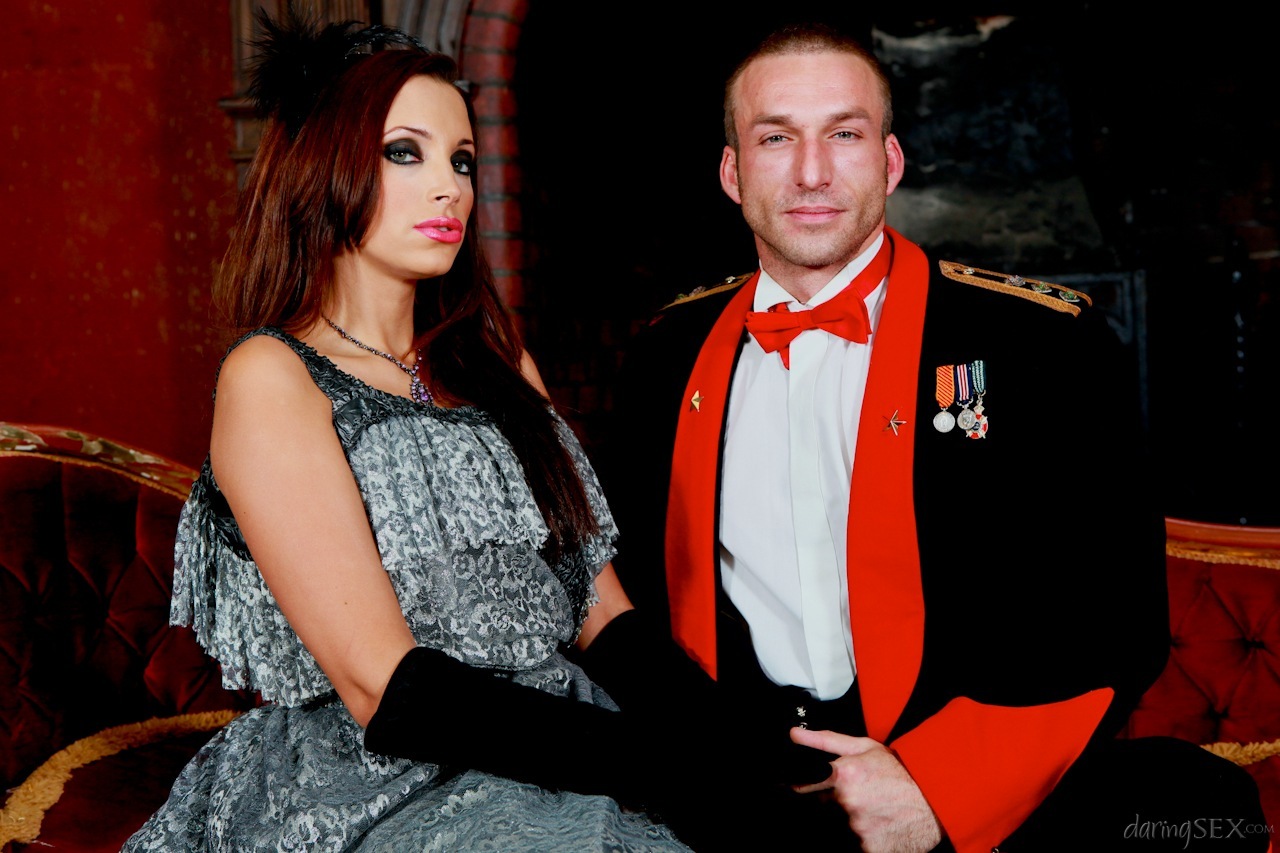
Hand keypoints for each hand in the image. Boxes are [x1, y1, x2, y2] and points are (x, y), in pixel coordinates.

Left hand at [790, 727, 941, 852]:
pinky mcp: (868, 849)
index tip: (801, 787)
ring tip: (870, 811)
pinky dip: (861, 838)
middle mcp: (847, 802)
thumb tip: (794, 735)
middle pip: (821, 807)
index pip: (801, 786)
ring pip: (837, 826)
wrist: (937, 802)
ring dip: (846, 821)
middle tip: (857, 797)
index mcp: (842, 774)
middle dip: (832, 803)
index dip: (802, 787)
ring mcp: (857, 828)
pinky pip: (854, 844)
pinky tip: (877, 826)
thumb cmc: (901, 773)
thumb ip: (825, 741)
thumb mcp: (866, 748)